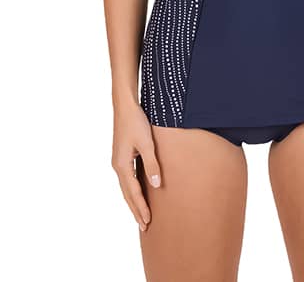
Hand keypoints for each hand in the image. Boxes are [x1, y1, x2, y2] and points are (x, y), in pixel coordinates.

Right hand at [111, 101, 161, 231]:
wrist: (125, 106)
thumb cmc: (136, 122)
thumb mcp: (147, 144)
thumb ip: (152, 165)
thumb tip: (156, 186)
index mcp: (121, 165)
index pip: (132, 193)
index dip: (141, 208)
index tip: (147, 222)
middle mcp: (118, 166)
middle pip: (127, 194)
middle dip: (135, 210)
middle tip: (144, 226)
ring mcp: (119, 161)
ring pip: (126, 187)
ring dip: (134, 201)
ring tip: (141, 214)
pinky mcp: (122, 155)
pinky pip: (127, 178)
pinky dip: (132, 189)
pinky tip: (138, 192)